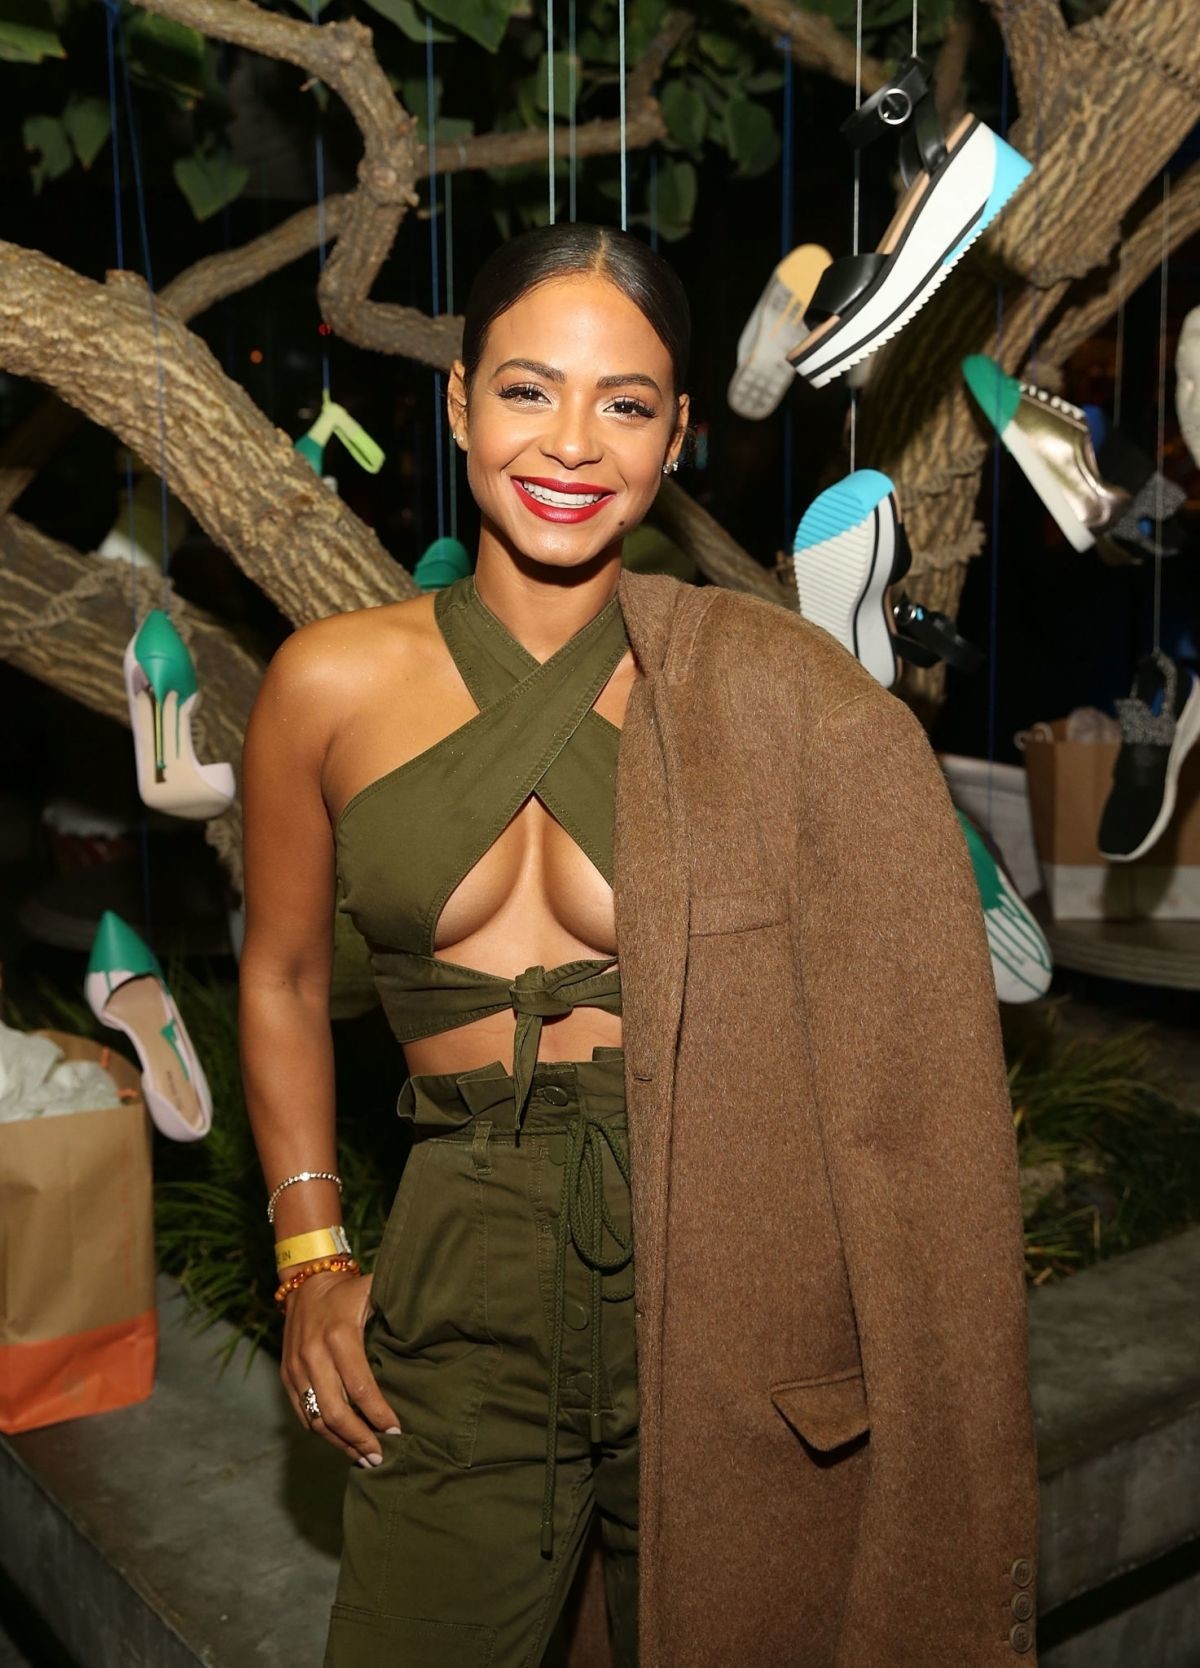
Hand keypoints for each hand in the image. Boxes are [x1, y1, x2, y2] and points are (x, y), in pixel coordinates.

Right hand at [281, 1270, 401, 1465]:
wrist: (305, 1282)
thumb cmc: (348, 1290)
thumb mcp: (374, 1291)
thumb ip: (398, 1311)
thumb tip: (430, 1329)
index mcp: (339, 1336)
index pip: (360, 1387)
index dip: (378, 1414)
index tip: (396, 1430)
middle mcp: (313, 1355)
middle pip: (335, 1411)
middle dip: (359, 1439)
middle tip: (380, 1456)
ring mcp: (296, 1368)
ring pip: (316, 1419)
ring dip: (340, 1443)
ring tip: (363, 1458)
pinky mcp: (286, 1376)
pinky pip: (302, 1414)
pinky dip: (321, 1433)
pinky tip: (341, 1442)